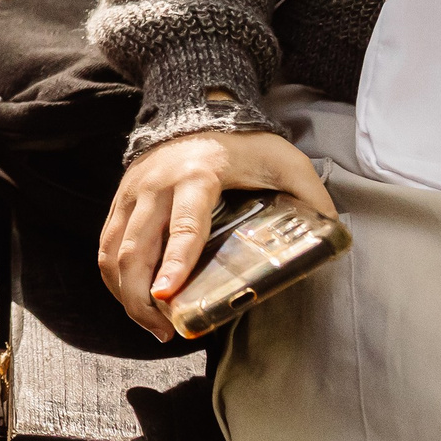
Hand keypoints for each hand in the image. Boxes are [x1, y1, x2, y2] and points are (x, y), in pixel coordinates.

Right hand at [99, 129, 336, 340]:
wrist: (196, 109)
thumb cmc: (244, 143)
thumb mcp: (286, 162)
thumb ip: (310, 196)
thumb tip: (333, 236)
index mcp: (196, 177)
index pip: (183, 227)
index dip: (174, 264)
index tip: (167, 296)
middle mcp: (156, 186)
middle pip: (135, 248)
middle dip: (141, 296)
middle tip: (164, 330)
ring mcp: (132, 193)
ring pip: (113, 250)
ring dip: (125, 292)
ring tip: (150, 324)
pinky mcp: (121, 200)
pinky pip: (107, 244)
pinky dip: (114, 277)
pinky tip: (133, 299)